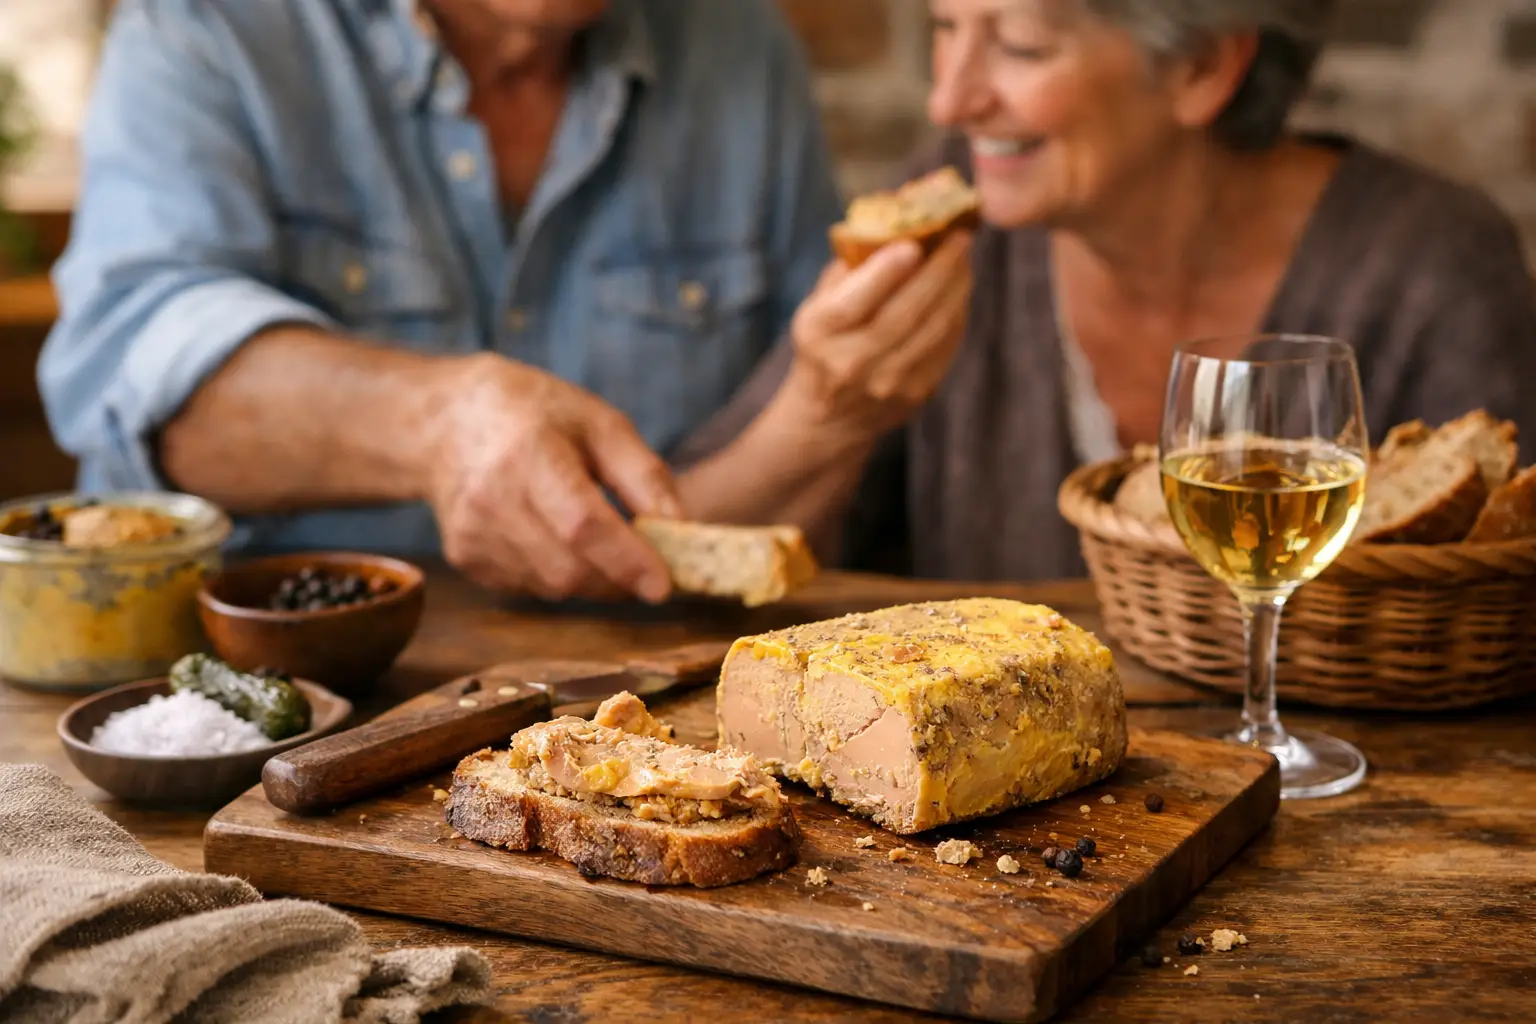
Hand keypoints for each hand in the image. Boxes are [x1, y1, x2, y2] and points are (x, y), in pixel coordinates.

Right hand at [424, 354, 681, 602]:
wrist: (444, 422)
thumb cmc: (535, 414)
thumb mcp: (600, 423)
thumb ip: (645, 476)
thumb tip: (683, 530)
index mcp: (530, 454)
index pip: (582, 524)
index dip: (626, 560)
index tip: (664, 585)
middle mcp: (491, 499)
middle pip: (568, 568)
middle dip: (619, 578)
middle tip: (649, 567)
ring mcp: (472, 534)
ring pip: (553, 586)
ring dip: (593, 579)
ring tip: (603, 544)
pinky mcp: (465, 558)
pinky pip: (531, 587)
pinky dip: (560, 575)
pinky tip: (557, 539)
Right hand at [783, 230, 973, 439]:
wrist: (827, 419)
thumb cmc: (824, 344)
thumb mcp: (818, 305)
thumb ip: (852, 267)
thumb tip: (898, 219)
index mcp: (819, 332)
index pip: (855, 301)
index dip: (886, 271)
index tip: (914, 242)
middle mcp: (851, 362)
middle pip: (904, 313)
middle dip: (938, 271)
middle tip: (960, 237)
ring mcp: (886, 384)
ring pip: (933, 329)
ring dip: (955, 287)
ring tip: (963, 257)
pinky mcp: (915, 395)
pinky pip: (945, 346)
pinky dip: (956, 313)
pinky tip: (959, 289)